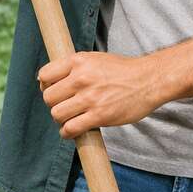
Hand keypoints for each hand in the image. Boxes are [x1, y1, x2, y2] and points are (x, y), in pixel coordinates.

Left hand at [38, 52, 161, 139]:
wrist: (148, 80)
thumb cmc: (122, 70)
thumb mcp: (95, 59)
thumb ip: (74, 67)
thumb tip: (49, 81)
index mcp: (78, 61)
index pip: (45, 75)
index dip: (45, 85)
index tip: (53, 91)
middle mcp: (81, 78)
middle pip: (48, 97)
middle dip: (54, 104)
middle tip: (64, 106)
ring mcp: (90, 98)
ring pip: (57, 114)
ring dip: (61, 119)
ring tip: (70, 118)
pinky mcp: (99, 116)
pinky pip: (71, 128)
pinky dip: (67, 132)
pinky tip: (73, 130)